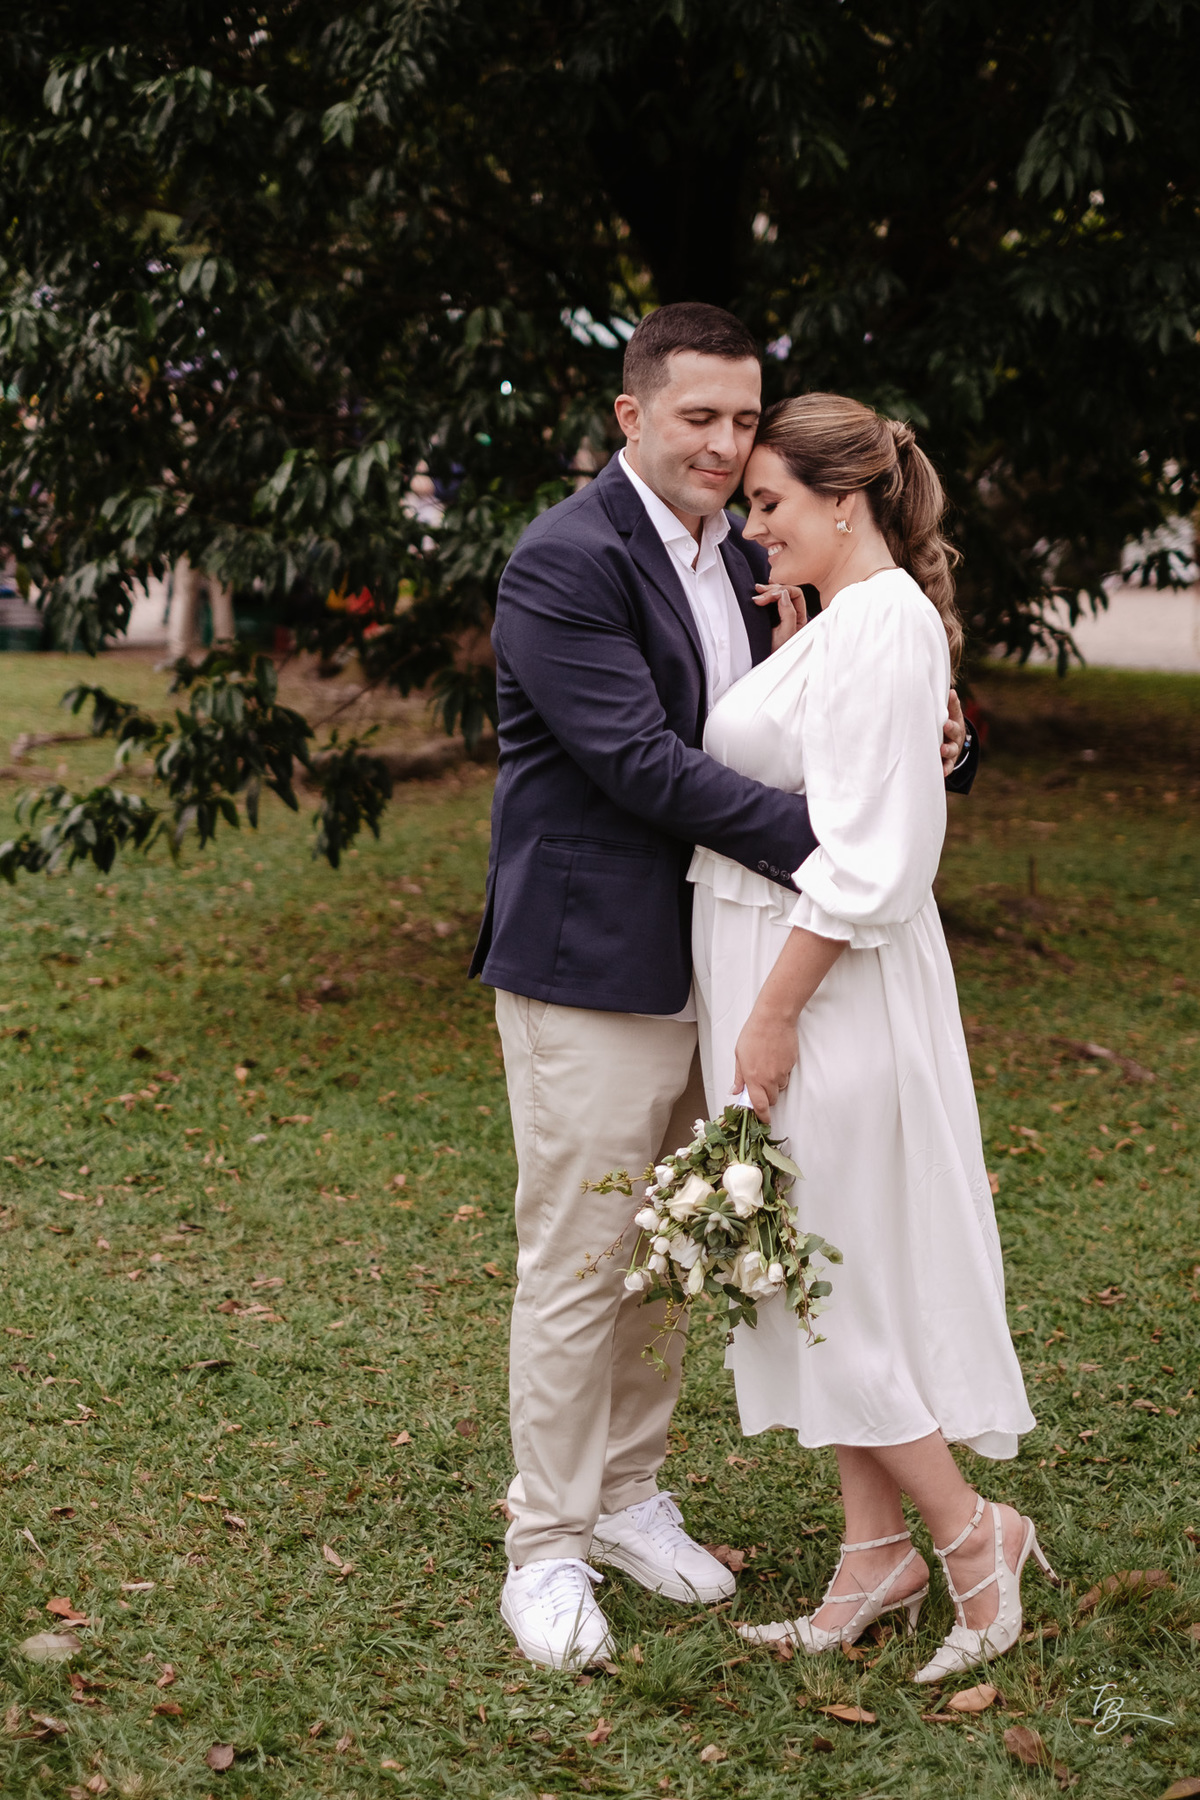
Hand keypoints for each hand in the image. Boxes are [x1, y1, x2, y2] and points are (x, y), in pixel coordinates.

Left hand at [733, 1005, 798, 1123]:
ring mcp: (782, 1073)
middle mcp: (769, 1079)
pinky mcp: (791, 1066)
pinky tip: (775, 1059)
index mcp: (753, 1078)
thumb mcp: (739, 1055)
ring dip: (774, 1084)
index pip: (759, 1105)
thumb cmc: (754, 1034)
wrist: (774, 1019)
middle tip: (760, 1084)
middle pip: (771, 1099)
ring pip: (779, 1087)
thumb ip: (739, 1076)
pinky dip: (781, 1072)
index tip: (762, 1120)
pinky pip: (786, 1076)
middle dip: (766, 1097)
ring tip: (768, 1066)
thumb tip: (736, 1090)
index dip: (762, 1116)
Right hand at [754, 582, 804, 650]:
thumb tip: (784, 594)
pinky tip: (758, 593)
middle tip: (758, 595)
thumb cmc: (775, 652)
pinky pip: (769, 600)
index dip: (781, 591)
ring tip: (756, 591)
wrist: (762, 660)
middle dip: (772, 590)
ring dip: (767, 591)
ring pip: (777, 594)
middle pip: (786, 592)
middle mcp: (791, 613)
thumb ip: (788, 613)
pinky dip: (763, 595)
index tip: (766, 597)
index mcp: (799, 617)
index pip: (795, 594)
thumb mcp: (785, 633)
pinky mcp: (769, 615)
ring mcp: (780, 613)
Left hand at [941, 689, 966, 775]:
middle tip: (945, 726)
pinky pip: (947, 767)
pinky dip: (945, 769)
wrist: (952, 743)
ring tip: (942, 750)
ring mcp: (952, 751)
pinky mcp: (948, 762)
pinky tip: (942, 773)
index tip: (946, 719)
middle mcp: (955, 737)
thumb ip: (951, 705)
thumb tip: (951, 691)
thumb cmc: (947, 724)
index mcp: (955, 723)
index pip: (955, 718)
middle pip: (954, 734)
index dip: (951, 717)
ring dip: (947, 750)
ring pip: (951, 751)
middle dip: (950, 730)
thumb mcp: (951, 715)